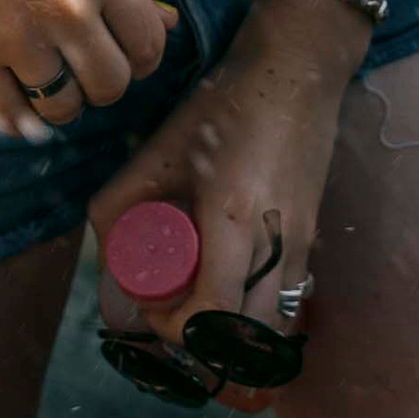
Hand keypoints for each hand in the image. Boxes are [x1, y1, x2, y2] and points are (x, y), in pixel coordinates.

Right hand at [0, 0, 175, 132]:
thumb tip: (171, 23)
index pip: (149, 45)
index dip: (138, 58)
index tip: (118, 54)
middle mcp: (68, 5)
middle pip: (111, 85)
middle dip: (99, 84)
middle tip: (78, 68)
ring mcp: (18, 34)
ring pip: (63, 107)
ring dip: (57, 101)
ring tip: (41, 75)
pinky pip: (9, 116)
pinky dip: (16, 115)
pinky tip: (11, 92)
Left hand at [88, 0, 363, 408]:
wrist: (297, 71)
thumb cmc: (224, 104)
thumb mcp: (159, 150)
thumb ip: (119, 203)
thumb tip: (104, 260)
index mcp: (236, 220)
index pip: (213, 313)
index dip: (177, 330)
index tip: (152, 310)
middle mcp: (277, 243)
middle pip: (249, 338)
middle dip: (205, 346)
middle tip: (175, 318)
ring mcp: (303, 245)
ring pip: (275, 329)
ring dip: (237, 338)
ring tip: (203, 310)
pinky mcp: (313, 239)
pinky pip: (289, 301)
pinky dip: (259, 315)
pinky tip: (234, 291)